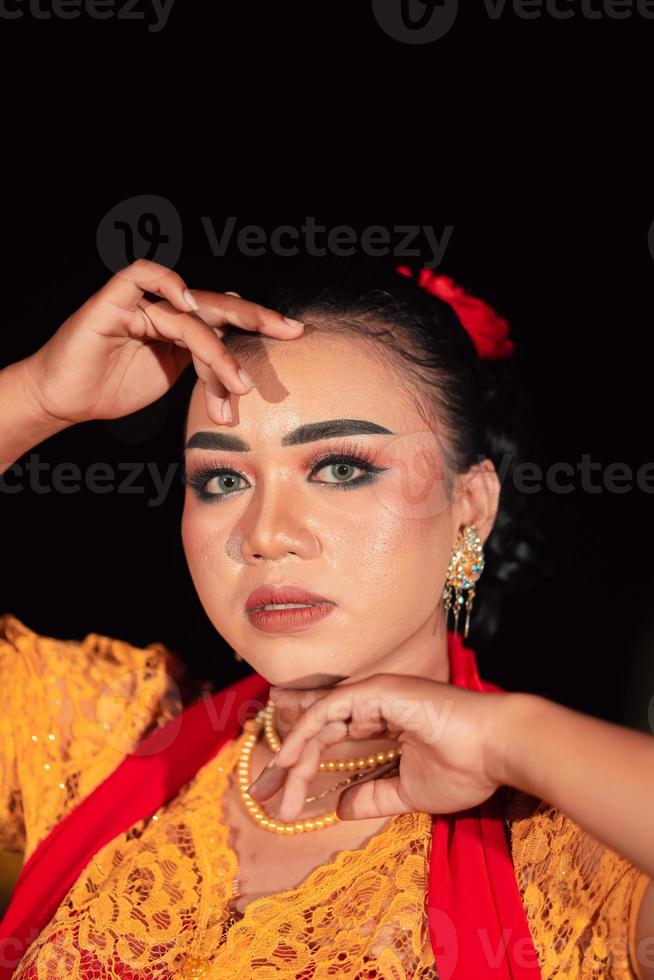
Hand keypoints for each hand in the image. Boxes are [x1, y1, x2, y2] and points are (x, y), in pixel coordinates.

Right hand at [19, 258, 304, 427]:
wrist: (65, 400)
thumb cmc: (113, 388)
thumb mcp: (171, 379)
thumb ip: (203, 365)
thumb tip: (243, 367)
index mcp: (182, 326)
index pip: (228, 319)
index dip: (261, 323)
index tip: (297, 334)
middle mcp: (165, 309)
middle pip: (219, 306)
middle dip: (258, 319)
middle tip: (290, 332)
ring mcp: (141, 303)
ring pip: (191, 315)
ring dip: (217, 352)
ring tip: (238, 386)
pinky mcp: (112, 301)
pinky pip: (142, 276)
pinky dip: (168, 283)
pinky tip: (190, 304)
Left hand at [248, 673, 519, 821]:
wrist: (497, 750)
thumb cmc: (465, 767)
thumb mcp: (409, 792)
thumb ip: (374, 796)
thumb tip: (339, 807)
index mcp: (384, 721)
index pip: (332, 740)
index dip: (303, 766)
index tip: (281, 800)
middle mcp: (375, 704)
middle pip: (318, 730)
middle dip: (287, 762)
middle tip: (262, 794)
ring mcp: (375, 694)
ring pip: (320, 720)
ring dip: (294, 755)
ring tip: (273, 786)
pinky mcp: (378, 691)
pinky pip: (330, 709)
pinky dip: (305, 731)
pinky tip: (288, 757)